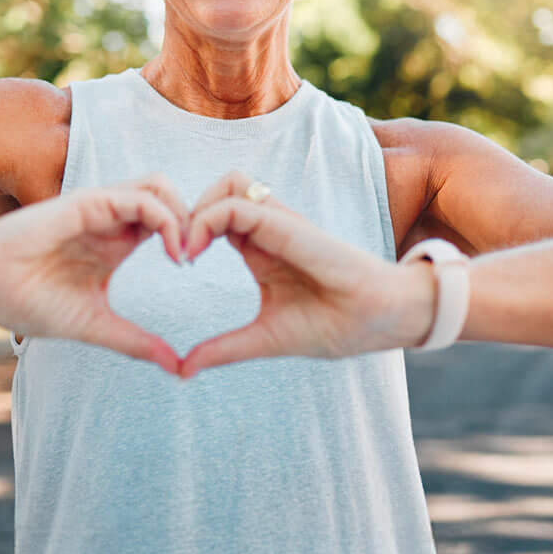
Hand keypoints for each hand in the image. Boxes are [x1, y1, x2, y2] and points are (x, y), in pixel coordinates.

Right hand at [0, 176, 190, 375]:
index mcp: (114, 244)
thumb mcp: (95, 325)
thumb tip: (177, 368)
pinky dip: (166, 219)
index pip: (166, 224)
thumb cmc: (27, 302)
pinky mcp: (88, 202)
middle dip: (196, 221)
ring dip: (184, 215)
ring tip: (186, 254)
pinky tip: (171, 251)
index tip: (196, 276)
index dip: (190, 240)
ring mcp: (100, 208)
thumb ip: (137, 342)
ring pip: (160, 187)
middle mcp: (111, 220)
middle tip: (198, 258)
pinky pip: (141, 197)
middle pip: (170, 198)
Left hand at [176, 170, 435, 376]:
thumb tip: (182, 370)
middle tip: (172, 251)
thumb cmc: (333, 326)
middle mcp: (268, 229)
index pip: (215, 217)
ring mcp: (279, 223)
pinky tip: (194, 251)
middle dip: (186, 212)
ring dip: (197, 208)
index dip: (188, 231)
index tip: (175, 264)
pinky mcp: (287, 225)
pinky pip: (238, 204)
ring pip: (227, 184)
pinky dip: (208, 219)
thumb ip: (223, 349)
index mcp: (260, 249)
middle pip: (218, 191)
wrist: (380, 321)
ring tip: (184, 249)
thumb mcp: (264, 338)